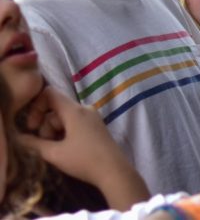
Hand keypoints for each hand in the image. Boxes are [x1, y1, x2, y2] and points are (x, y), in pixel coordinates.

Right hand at [17, 87, 132, 185]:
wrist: (114, 171)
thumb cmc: (84, 160)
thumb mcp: (55, 154)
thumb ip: (34, 144)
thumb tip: (19, 138)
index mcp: (75, 110)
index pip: (50, 94)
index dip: (36, 107)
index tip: (32, 127)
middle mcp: (85, 109)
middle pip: (56, 110)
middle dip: (46, 128)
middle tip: (49, 147)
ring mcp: (92, 117)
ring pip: (64, 119)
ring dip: (55, 133)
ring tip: (59, 151)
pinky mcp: (96, 126)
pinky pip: (74, 124)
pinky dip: (66, 135)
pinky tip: (68, 150)